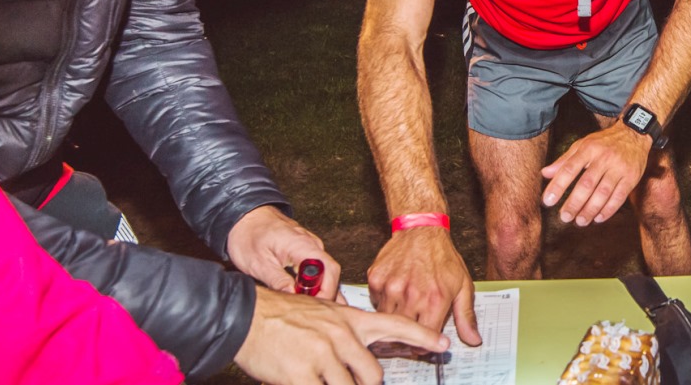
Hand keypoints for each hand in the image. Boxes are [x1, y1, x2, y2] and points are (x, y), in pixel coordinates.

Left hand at [227, 205, 341, 299]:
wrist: (244, 216)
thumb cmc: (248, 234)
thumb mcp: (258, 262)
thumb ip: (277, 281)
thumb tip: (293, 299)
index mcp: (302, 245)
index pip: (329, 272)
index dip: (325, 293)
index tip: (313, 309)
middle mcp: (311, 245)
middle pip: (331, 275)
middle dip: (325, 296)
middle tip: (309, 313)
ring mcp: (310, 247)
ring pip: (326, 274)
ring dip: (320, 292)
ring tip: (308, 309)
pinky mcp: (305, 251)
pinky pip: (318, 270)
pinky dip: (315, 285)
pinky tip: (306, 297)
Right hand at [234, 287, 448, 384]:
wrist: (247, 316)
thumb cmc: (283, 316)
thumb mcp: (321, 312)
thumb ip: (345, 331)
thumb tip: (360, 354)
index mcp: (348, 319)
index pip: (394, 324)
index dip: (421, 336)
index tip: (443, 345)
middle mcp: (340, 335)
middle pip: (373, 375)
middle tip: (352, 382)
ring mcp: (321, 354)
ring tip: (323, 378)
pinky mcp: (301, 374)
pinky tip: (307, 383)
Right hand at [366, 226, 480, 345]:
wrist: (421, 229)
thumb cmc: (443, 257)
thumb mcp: (463, 286)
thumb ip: (467, 316)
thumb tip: (473, 340)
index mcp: (434, 300)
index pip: (425, 340)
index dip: (425, 343)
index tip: (426, 340)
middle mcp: (411, 295)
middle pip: (403, 332)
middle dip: (408, 334)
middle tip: (413, 324)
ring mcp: (391, 287)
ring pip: (386, 319)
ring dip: (394, 318)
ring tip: (404, 307)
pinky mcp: (376, 279)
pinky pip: (375, 302)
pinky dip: (383, 302)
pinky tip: (394, 292)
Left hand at [540, 124, 651, 225]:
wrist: (634, 134)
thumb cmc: (603, 142)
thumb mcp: (582, 145)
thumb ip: (564, 160)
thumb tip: (545, 174)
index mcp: (588, 149)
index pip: (569, 169)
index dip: (557, 185)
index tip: (548, 201)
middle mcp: (603, 158)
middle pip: (587, 184)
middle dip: (574, 202)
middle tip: (564, 217)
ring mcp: (619, 168)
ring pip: (603, 193)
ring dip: (591, 209)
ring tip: (580, 221)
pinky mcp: (632, 177)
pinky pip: (620, 196)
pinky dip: (609, 209)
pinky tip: (598, 218)